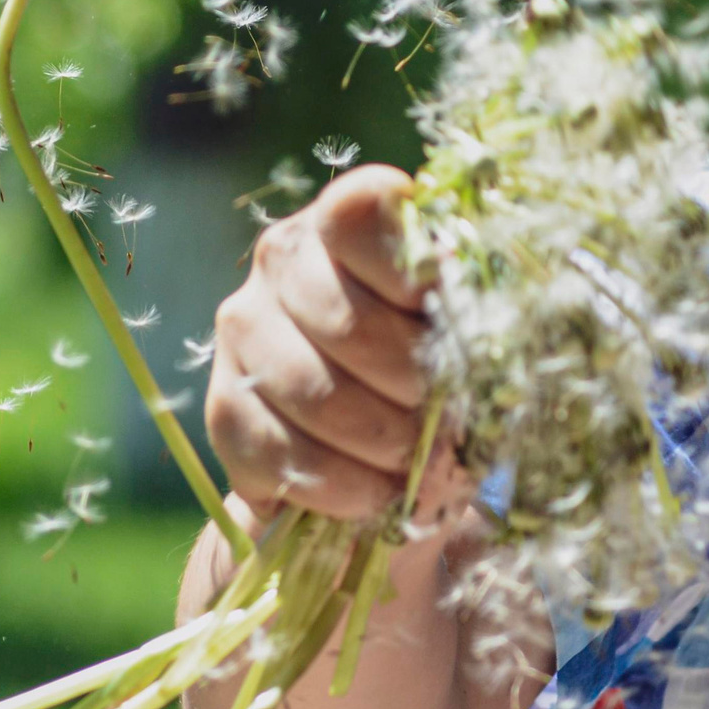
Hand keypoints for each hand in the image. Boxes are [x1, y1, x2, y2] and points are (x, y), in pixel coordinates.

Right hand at [206, 165, 465, 527]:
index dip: (415, 275)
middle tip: (455, 421)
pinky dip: (344, 486)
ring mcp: (244, 329)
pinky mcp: (222, 407)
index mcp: (350, 215)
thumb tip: (486, 358)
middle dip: (416, 387)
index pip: (364, 217)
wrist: (375, 428)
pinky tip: (379, 493)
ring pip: (314, 393)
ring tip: (427, 466)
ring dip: (385, 444)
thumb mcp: (469, 323)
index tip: (453, 321)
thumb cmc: (441, 354)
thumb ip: (475, 318)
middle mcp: (284, 257)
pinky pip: (280, 453)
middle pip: (347, 323)